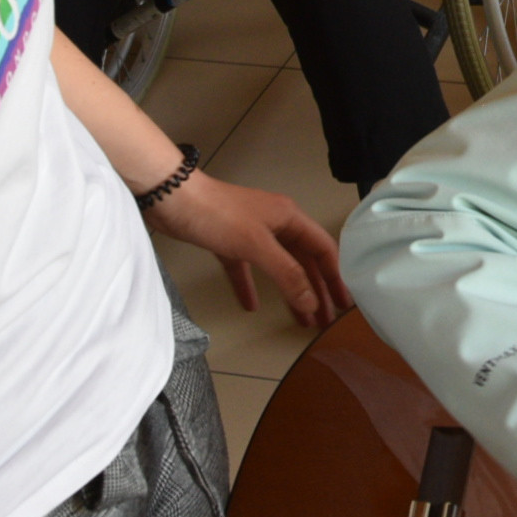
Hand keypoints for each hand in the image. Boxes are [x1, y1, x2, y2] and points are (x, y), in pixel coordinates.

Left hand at [154, 174, 347, 324]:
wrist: (173, 198)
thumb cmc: (216, 213)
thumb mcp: (257, 245)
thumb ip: (286, 274)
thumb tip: (310, 302)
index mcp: (289, 218)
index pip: (323, 250)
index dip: (335, 276)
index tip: (342, 303)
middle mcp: (275, 224)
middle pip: (304, 261)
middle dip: (315, 290)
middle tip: (323, 319)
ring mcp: (252, 233)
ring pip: (279, 267)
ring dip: (290, 292)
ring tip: (300, 319)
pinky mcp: (229, 242)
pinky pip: (247, 269)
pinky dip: (251, 286)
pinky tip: (251, 305)